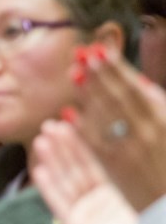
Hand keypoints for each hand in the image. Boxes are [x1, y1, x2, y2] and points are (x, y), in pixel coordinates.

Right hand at [32, 119, 165, 223]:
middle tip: (49, 124)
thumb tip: (135, 138)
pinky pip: (60, 205)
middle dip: (62, 146)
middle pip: (76, 168)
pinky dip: (48, 188)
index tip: (70, 119)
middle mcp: (96, 200)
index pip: (96, 161)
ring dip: (52, 161)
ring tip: (41, 140)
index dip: (82, 141)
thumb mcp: (143, 195)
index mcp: (115, 192)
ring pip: (66, 182)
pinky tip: (39, 171)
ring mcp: (83, 214)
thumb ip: (133, 172)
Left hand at [69, 45, 165, 209]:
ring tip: (73, 74)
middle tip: (81, 54)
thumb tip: (138, 81)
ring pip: (105, 119)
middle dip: (99, 76)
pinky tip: (67, 114)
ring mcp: (132, 153)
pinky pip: (96, 147)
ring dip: (88, 95)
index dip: (116, 70)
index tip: (99, 51)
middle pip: (118, 99)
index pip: (136, 90)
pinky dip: (82, 128)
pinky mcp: (116, 173)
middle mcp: (149, 134)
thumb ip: (157, 106)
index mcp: (165, 121)